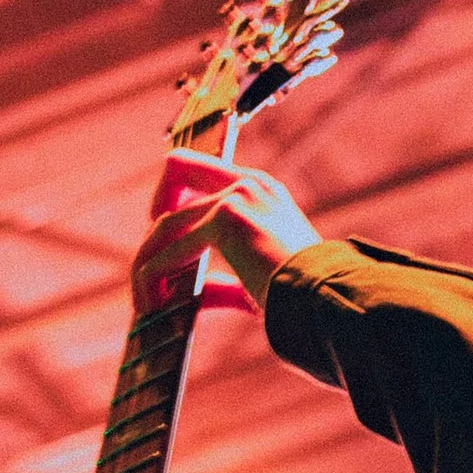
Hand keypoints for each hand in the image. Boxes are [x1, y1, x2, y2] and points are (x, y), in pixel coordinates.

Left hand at [137, 153, 323, 309]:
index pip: (203, 167)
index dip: (172, 194)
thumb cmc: (306, 298)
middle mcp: (249, 184)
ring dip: (147, 261)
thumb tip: (197, 292)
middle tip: (147, 270)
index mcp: (262, 191)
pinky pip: (170, 249)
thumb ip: (227, 278)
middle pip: (176, 171)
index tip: (160, 234)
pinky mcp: (227, 218)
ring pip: (165, 221)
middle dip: (154, 222)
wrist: (329, 300)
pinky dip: (153, 277)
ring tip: (144, 300)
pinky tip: (152, 304)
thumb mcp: (262, 277)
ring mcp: (239, 196)